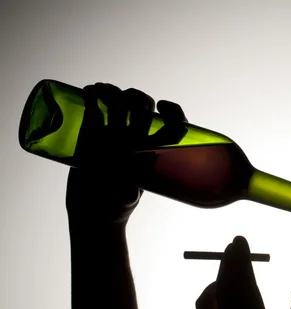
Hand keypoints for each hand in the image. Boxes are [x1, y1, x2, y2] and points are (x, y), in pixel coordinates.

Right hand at [65, 82, 186, 224]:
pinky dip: (93, 95)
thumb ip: (128, 194)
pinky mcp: (93, 132)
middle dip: (136, 97)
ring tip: (102, 93)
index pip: (173, 127)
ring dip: (114, 92)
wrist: (92, 209)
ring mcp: (115, 132)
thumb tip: (130, 191)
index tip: (162, 107)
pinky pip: (96, 108)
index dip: (174, 113)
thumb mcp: (125, 200)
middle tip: (123, 102)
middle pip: (144, 106)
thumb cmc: (115, 206)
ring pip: (122, 102)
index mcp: (152, 151)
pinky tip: (89, 92)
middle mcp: (137, 138)